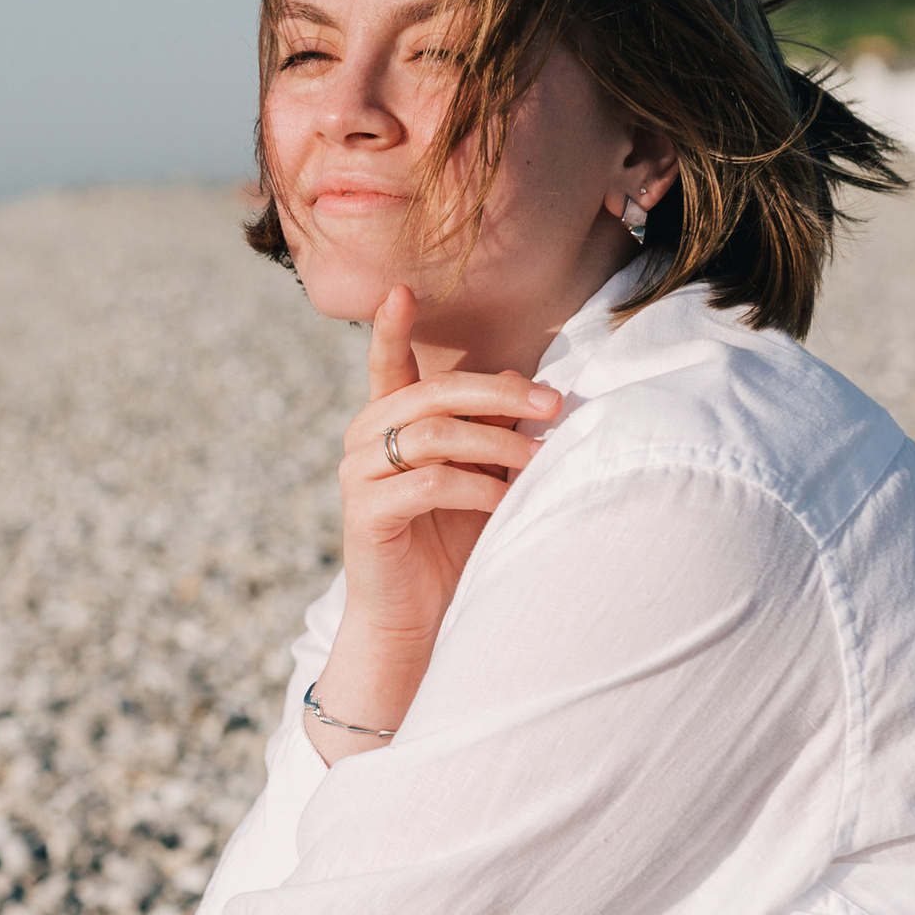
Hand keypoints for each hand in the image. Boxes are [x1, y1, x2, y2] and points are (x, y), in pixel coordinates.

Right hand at [308, 286, 563, 756]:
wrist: (414, 624)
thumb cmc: (452, 548)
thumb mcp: (480, 479)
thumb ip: (493, 433)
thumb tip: (526, 385)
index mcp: (389, 423)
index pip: (387, 363)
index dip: (390, 327)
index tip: (400, 289)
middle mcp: (366, 440)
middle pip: (433, 392)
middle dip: (499, 392)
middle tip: (554, 405)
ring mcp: (361, 476)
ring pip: (433, 433)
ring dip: (496, 442)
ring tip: (539, 458)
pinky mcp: (366, 515)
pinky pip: (427, 483)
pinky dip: (475, 487)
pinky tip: (505, 500)